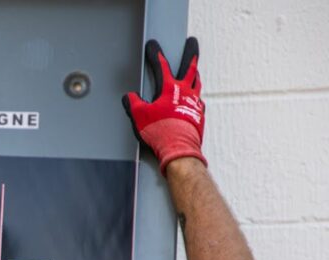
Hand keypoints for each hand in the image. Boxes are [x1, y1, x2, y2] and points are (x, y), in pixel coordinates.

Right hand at [123, 37, 205, 174]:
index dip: (155, 53)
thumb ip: (133, 103)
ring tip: (195, 69)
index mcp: (169, 89)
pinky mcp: (198, 114)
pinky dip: (195, 97)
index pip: (161, 65)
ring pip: (196, 82)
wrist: (179, 148)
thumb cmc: (161, 132)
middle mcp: (184, 92)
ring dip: (194, 74)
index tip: (153, 45)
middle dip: (190, 52)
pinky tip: (195, 99)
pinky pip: (198, 101)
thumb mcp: (139, 116)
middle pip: (189, 66)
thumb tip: (129, 98)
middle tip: (192, 42)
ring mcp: (194, 102)